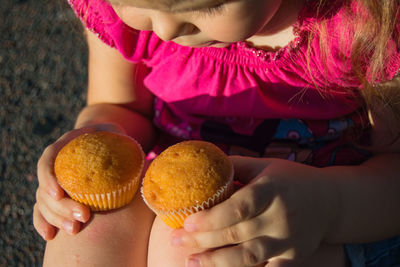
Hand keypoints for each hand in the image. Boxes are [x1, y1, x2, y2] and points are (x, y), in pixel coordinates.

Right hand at [33, 124, 125, 239]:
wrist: (108, 143)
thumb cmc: (116, 141)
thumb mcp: (120, 138)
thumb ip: (125, 147)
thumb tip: (145, 166)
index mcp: (67, 144)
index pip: (49, 158)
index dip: (49, 178)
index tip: (59, 194)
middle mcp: (55, 163)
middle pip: (47, 186)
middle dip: (61, 206)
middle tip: (83, 217)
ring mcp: (54, 180)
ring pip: (44, 201)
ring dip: (56, 218)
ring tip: (74, 230)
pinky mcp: (56, 195)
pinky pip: (44, 209)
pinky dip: (45, 222)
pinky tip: (51, 235)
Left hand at [171, 156, 339, 266]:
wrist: (331, 202)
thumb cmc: (291, 180)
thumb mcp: (266, 166)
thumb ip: (236, 167)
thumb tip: (203, 167)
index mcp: (272, 190)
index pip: (239, 207)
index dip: (211, 218)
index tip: (187, 222)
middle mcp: (280, 217)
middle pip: (236, 234)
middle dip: (202, 240)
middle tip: (176, 241)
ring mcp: (288, 241)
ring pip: (247, 258)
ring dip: (216, 262)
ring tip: (191, 262)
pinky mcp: (293, 259)